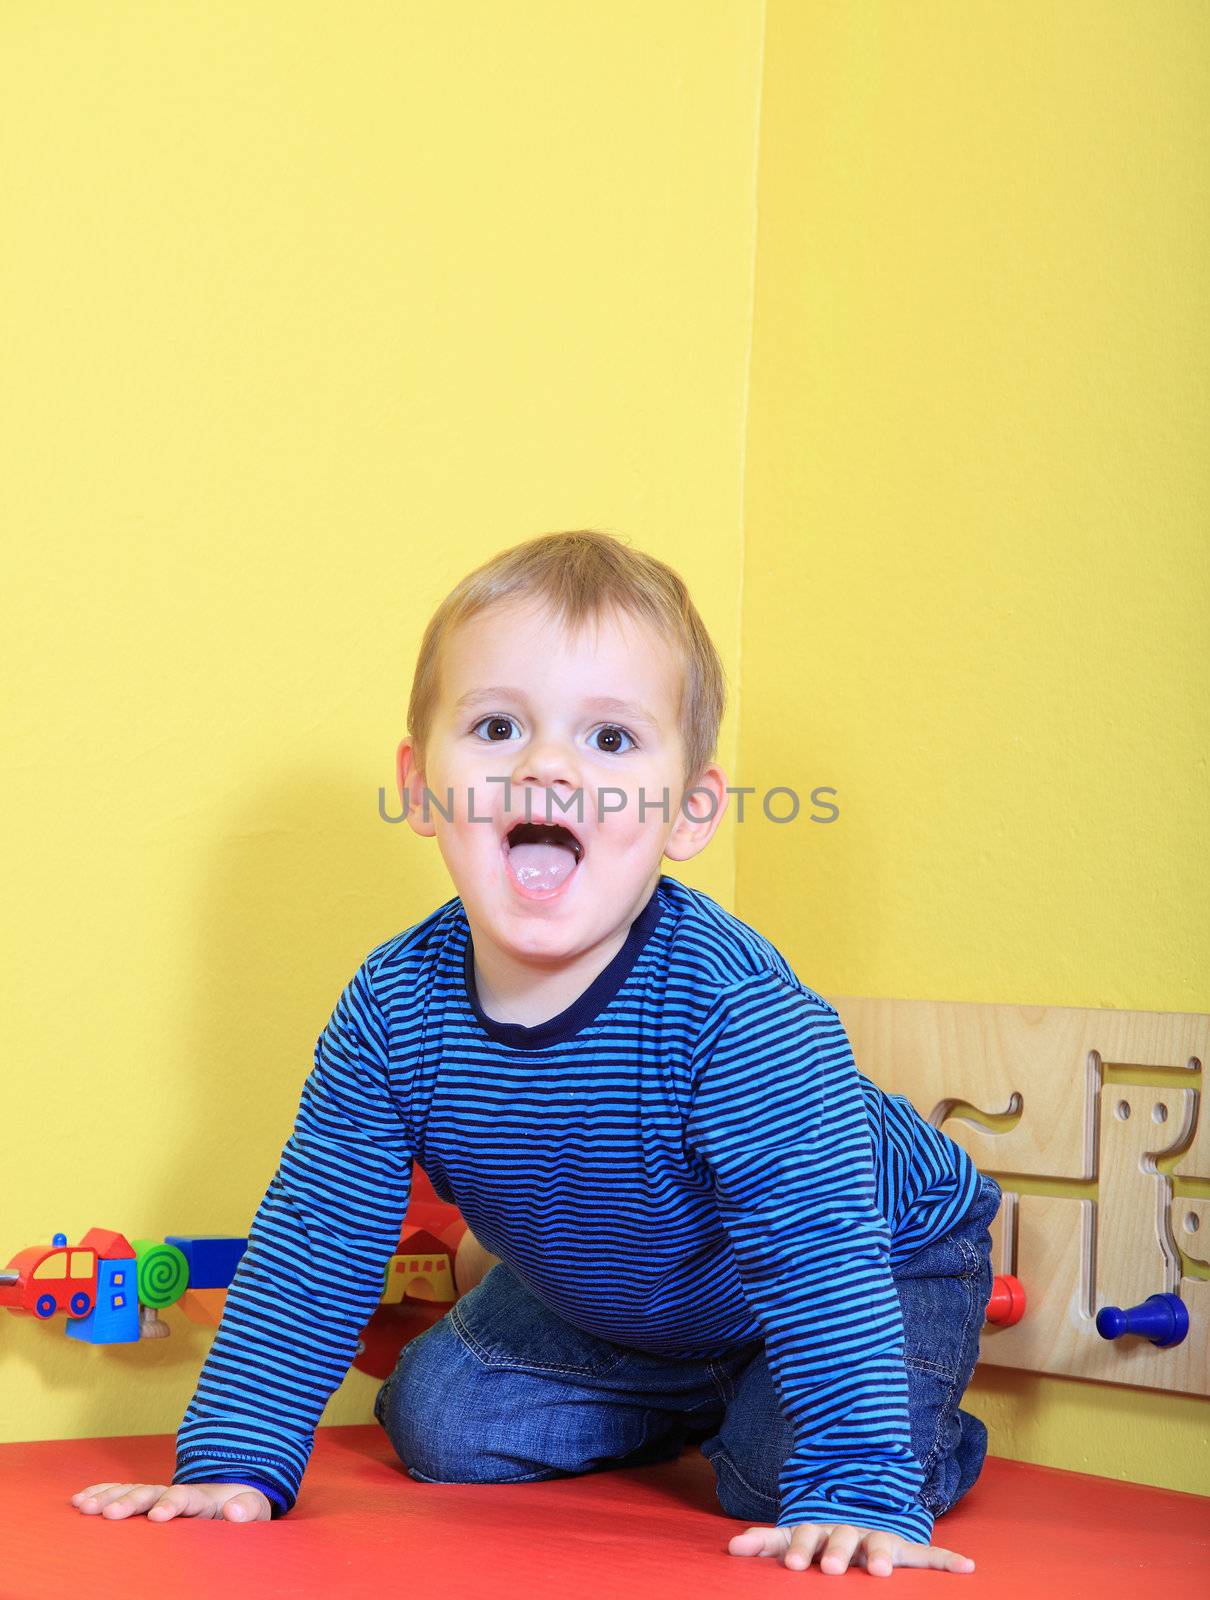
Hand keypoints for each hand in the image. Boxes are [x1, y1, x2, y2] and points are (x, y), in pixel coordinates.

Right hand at [69, 1480, 272, 1521]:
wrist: (232, 1496)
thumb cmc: (241, 1508)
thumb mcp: (254, 1510)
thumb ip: (248, 1510)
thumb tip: (235, 1511)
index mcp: (202, 1497)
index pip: (185, 1496)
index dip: (172, 1504)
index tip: (158, 1516)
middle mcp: (175, 1492)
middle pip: (151, 1492)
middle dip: (130, 1502)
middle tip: (109, 1514)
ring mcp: (158, 1495)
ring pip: (130, 1492)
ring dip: (107, 1497)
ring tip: (84, 1507)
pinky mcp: (146, 1500)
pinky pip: (121, 1493)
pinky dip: (101, 1493)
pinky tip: (80, 1500)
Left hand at [728, 1522, 975, 1575]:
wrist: (859, 1498)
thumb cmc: (820, 1532)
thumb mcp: (791, 1535)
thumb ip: (764, 1541)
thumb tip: (731, 1547)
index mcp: (820, 1528)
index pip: (807, 1536)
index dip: (801, 1549)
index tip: (796, 1566)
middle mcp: (849, 1530)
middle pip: (841, 1539)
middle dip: (836, 1553)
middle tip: (831, 1569)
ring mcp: (877, 1536)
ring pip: (881, 1543)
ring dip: (881, 1554)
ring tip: (880, 1569)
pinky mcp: (904, 1545)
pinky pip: (928, 1553)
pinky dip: (948, 1560)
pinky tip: (968, 1568)